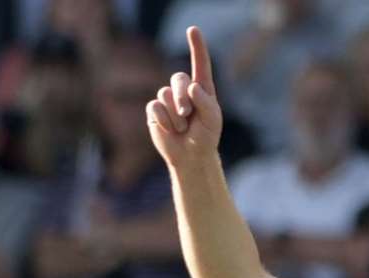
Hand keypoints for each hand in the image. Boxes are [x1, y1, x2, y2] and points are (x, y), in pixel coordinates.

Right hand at [147, 27, 223, 169]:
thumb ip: (206, 103)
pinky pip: (155, 106)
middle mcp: (183, 90)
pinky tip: (170, 130)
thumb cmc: (205, 137)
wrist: (191, 157)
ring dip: (175, 114)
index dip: (196, 46)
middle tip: (187, 114)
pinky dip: (164, 120)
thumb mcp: (213, 121)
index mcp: (201, 89)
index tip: (193, 29)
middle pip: (178, 78)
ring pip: (165, 94)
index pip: (199, 64)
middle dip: (182, 96)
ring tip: (181, 128)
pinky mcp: (155, 110)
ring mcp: (167, 99)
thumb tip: (193, 87)